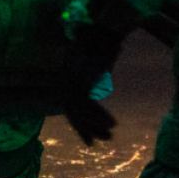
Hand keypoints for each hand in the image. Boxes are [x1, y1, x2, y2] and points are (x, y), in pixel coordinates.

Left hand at [62, 25, 122, 144]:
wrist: (104, 33)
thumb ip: (93, 79)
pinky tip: (112, 123)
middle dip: (84, 129)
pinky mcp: (81, 81)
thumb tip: (98, 89)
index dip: (79, 125)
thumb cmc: (102, 46)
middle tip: (94, 144)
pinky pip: (88, 106)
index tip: (89, 139)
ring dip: (95, 126)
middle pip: (72, 113)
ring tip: (110, 136)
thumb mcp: (95, 66)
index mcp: (66, 79)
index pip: (69, 108)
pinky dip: (99, 116)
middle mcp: (66, 82)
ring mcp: (71, 82)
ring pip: (80, 113)